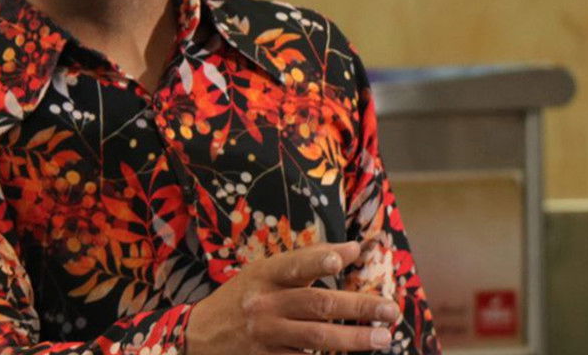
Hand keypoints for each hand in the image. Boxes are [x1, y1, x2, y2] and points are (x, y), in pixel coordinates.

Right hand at [185, 241, 399, 354]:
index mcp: (265, 275)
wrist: (198, 336)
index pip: (294, 264)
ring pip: (315, 337)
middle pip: (317, 304)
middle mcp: (265, 304)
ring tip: (381, 337)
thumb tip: (353, 248)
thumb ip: (307, 259)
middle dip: (358, 307)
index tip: (346, 257)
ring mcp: (265, 336)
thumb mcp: (265, 271)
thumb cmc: (243, 296)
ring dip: (353, 338)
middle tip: (389, 310)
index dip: (319, 260)